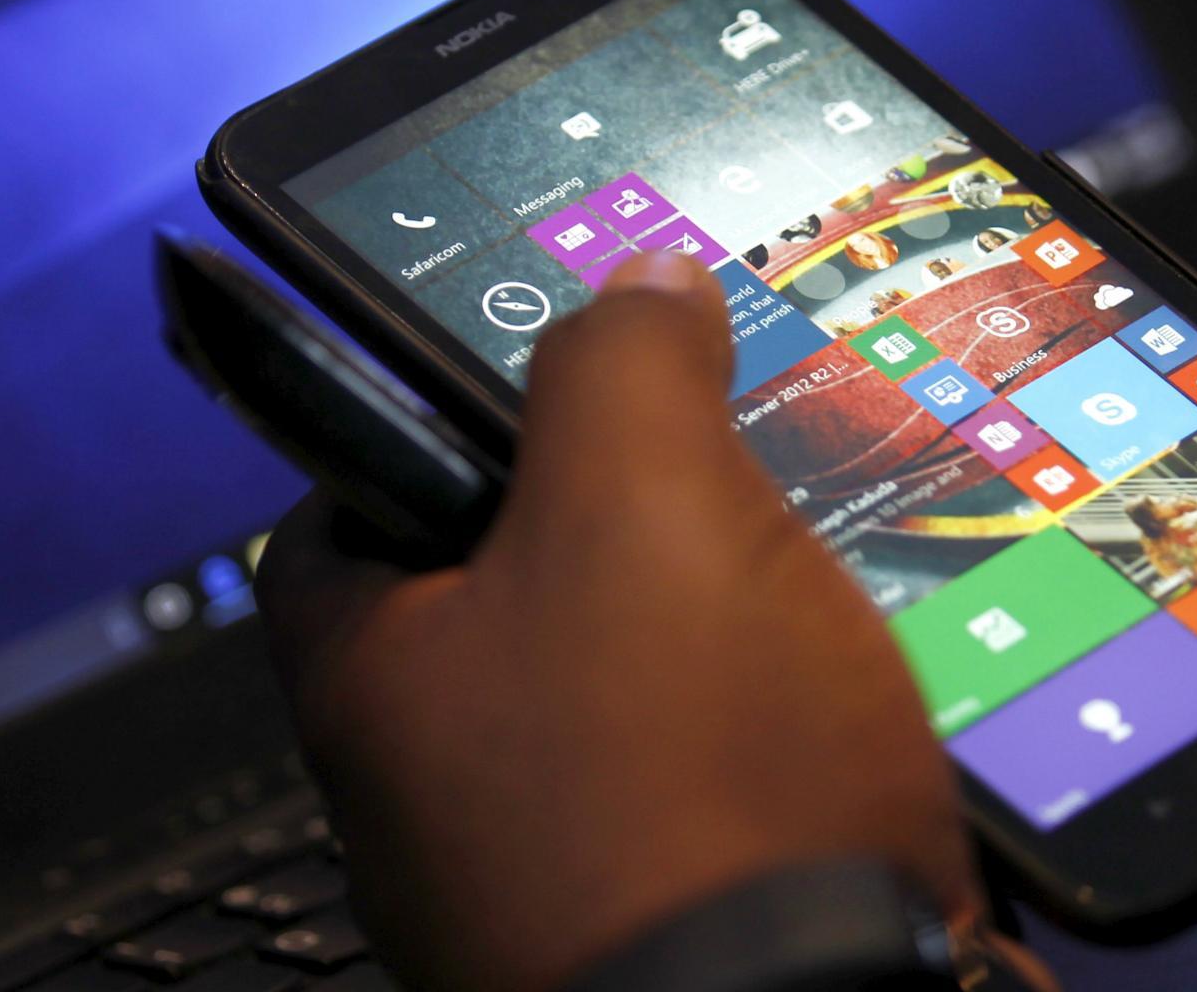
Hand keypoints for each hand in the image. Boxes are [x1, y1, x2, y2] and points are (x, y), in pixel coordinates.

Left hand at [254, 252, 980, 990]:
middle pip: (511, 585)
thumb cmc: (686, 785)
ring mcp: (547, 861)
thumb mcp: (650, 507)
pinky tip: (846, 699)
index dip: (437, 410)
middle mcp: (436, 785)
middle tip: (721, 463)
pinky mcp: (663, 914)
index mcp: (376, 678)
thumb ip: (624, 366)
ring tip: (811, 576)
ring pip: (625, 683)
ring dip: (714, 624)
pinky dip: (765, 725)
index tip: (545, 372)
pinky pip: (706, 776)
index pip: (351, 499)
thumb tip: (639, 282)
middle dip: (622, 515)